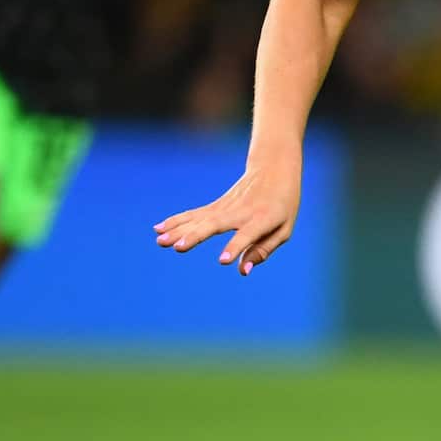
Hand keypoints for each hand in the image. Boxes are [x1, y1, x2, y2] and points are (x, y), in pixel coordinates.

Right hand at [154, 160, 300, 275]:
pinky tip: (158, 229)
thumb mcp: (283, 230)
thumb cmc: (282, 206)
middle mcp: (240, 212)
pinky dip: (176, 221)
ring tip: (160, 241)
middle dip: (195, 237)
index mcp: (262, 219)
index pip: (248, 235)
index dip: (236, 246)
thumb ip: (263, 251)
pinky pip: (193, 215)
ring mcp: (225, 207)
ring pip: (199, 219)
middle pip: (215, 225)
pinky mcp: (216, 206)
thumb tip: (242, 271)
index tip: (223, 260)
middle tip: (177, 248)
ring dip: (178, 230)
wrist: (274, 169)